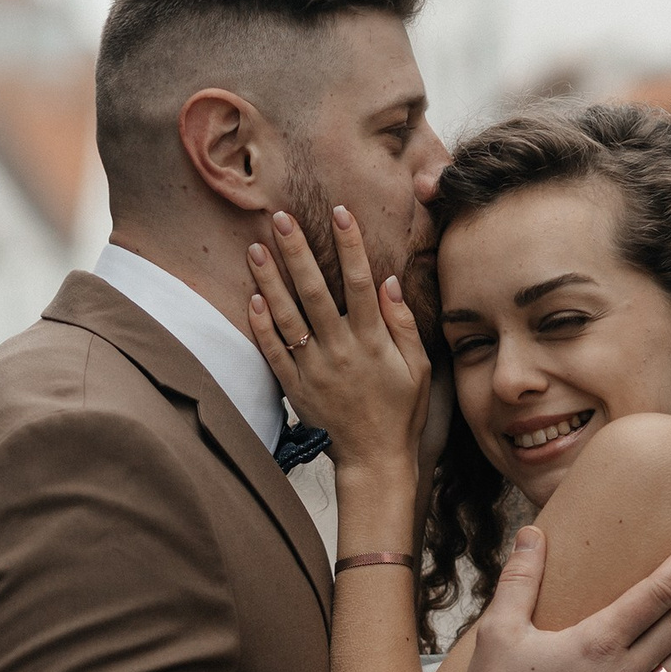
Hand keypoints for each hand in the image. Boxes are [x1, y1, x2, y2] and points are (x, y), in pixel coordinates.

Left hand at [246, 206, 430, 473]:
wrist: (374, 459)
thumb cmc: (400, 410)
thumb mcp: (417, 367)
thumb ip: (403, 324)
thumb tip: (390, 281)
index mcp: (373, 341)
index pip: (360, 282)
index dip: (350, 246)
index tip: (340, 212)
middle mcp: (340, 350)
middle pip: (315, 292)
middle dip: (297, 252)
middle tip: (280, 217)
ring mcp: (314, 369)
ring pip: (287, 317)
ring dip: (270, 280)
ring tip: (254, 248)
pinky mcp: (295, 388)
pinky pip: (274, 352)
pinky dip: (262, 326)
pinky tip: (253, 298)